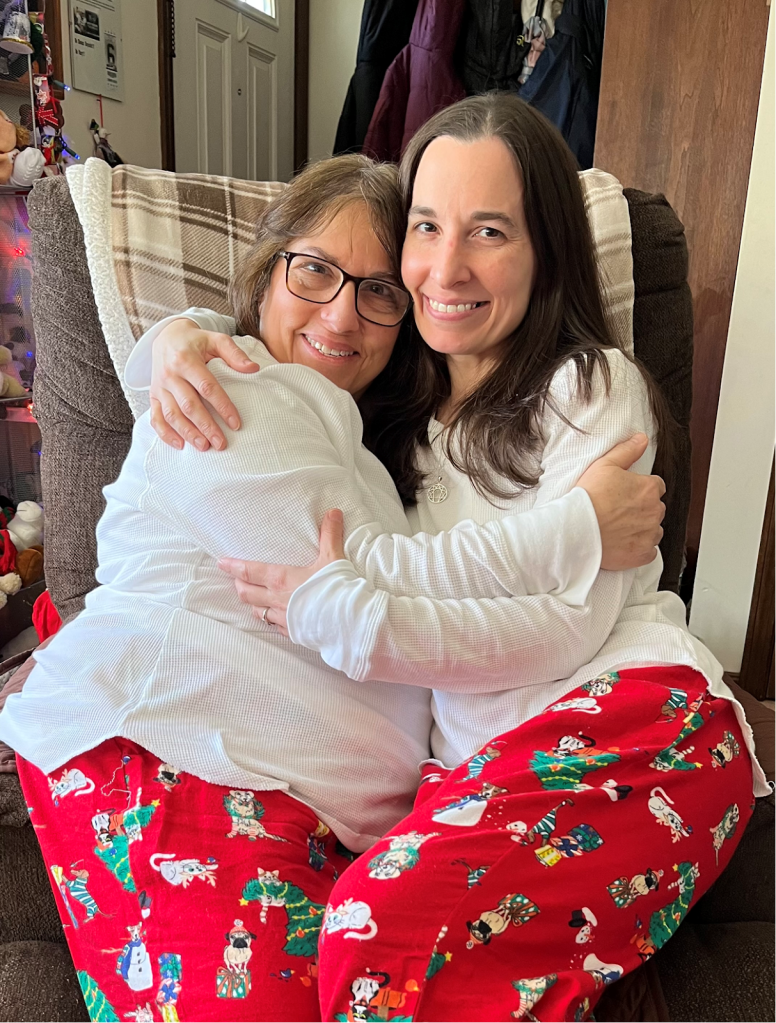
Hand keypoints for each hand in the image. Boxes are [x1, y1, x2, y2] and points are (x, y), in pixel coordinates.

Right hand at [149, 317, 259, 450]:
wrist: (166, 337)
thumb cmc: (196, 342)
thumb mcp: (216, 339)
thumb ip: (234, 353)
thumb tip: (254, 369)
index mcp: (186, 360)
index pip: (207, 387)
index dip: (222, 406)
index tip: (236, 423)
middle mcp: (169, 374)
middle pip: (189, 405)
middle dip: (206, 426)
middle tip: (221, 444)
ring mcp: (159, 387)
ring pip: (172, 414)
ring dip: (188, 433)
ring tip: (204, 446)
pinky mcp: (153, 396)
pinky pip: (156, 417)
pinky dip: (165, 433)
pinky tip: (180, 445)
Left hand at [218, 509, 345, 635]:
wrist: (348, 620)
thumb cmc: (336, 588)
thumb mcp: (332, 557)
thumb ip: (329, 534)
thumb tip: (333, 512)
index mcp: (281, 579)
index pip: (249, 571)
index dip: (233, 566)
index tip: (222, 563)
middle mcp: (277, 599)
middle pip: (247, 593)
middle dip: (238, 585)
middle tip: (235, 579)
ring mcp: (283, 618)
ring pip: (257, 612)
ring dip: (252, 604)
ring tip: (253, 598)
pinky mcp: (292, 633)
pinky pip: (274, 626)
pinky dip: (271, 620)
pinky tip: (276, 618)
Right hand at [577, 434, 665, 570]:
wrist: (576, 530)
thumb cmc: (588, 497)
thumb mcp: (604, 465)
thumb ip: (627, 451)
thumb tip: (642, 439)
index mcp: (649, 489)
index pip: (655, 487)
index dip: (639, 490)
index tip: (624, 495)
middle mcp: (655, 511)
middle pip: (655, 509)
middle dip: (641, 510)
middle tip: (617, 512)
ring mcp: (650, 534)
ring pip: (653, 530)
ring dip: (641, 530)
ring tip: (617, 529)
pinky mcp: (643, 554)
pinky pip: (648, 552)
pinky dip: (638, 549)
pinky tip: (621, 544)